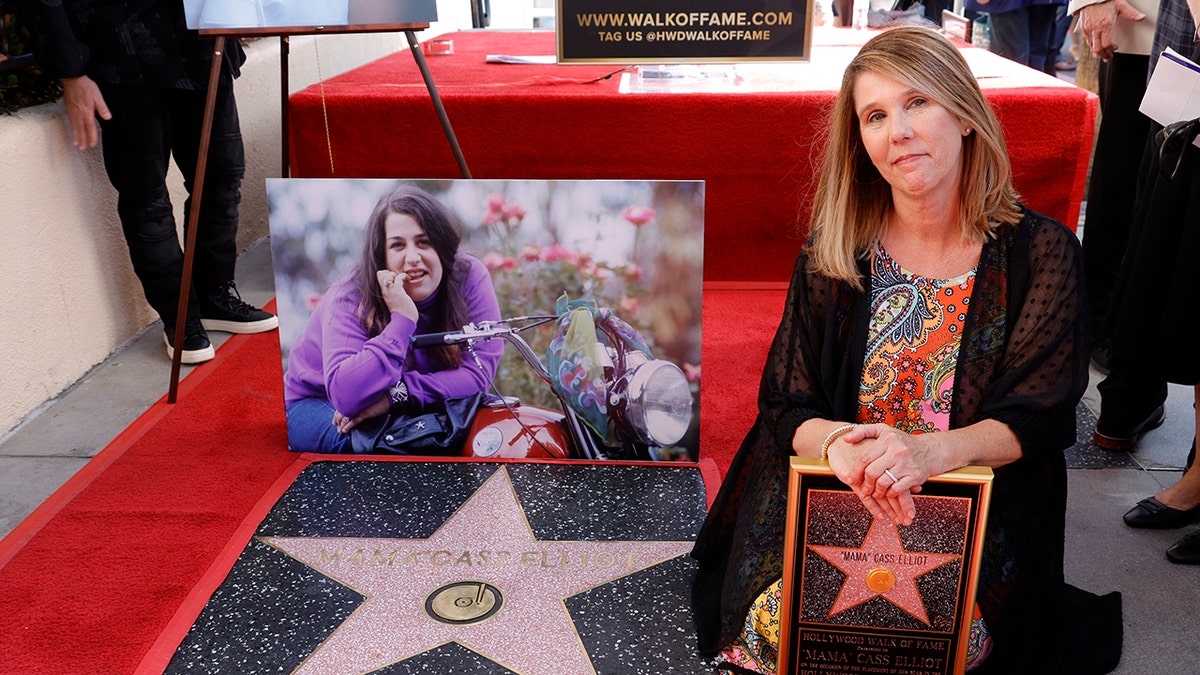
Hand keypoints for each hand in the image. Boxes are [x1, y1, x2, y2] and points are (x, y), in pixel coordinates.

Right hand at [59, 76, 110, 149]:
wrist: (72, 78)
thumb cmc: (85, 86)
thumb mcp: (97, 96)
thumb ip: (102, 108)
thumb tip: (107, 117)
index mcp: (87, 111)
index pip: (90, 127)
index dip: (91, 136)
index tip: (92, 144)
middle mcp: (79, 113)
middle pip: (81, 129)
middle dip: (82, 140)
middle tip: (83, 148)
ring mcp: (72, 111)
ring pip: (75, 126)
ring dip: (76, 136)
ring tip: (77, 144)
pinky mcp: (69, 108)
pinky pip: (71, 121)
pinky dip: (72, 128)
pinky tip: (73, 131)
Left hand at [332, 394, 390, 433]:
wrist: (390, 395)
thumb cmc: (380, 395)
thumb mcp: (367, 396)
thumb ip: (359, 400)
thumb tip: (355, 405)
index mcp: (354, 397)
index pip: (342, 406)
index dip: (337, 413)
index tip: (335, 418)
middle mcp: (355, 402)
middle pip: (341, 412)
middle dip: (337, 420)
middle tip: (335, 425)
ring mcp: (359, 408)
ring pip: (345, 418)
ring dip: (341, 425)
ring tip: (339, 431)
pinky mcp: (365, 413)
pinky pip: (353, 421)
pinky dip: (348, 426)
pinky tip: (344, 430)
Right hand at [376, 269, 418, 320]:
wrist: (404, 321)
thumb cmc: (402, 312)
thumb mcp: (395, 300)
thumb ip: (394, 293)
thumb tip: (399, 286)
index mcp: (384, 293)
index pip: (379, 277)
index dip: (387, 273)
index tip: (395, 278)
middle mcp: (385, 291)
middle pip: (379, 273)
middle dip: (389, 271)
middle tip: (398, 277)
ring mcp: (391, 291)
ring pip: (387, 274)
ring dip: (396, 273)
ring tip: (403, 279)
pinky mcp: (398, 292)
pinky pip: (398, 278)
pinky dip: (404, 276)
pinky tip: (408, 279)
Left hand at [826, 424, 942, 525]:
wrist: (930, 450)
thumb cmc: (902, 441)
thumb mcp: (883, 430)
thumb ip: (863, 431)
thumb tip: (846, 439)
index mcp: (888, 439)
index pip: (865, 458)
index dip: (856, 471)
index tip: (852, 478)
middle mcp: (897, 451)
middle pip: (872, 472)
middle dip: (866, 483)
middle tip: (864, 488)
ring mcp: (907, 464)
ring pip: (883, 482)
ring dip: (876, 491)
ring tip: (874, 492)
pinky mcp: (915, 476)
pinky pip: (896, 489)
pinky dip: (889, 493)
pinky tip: (887, 493)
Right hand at [1077, 0, 1144, 59]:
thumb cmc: (1104, 0)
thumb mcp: (1120, 5)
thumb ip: (1131, 13)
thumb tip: (1141, 17)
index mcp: (1105, 25)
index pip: (1107, 44)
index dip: (1111, 50)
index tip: (1115, 49)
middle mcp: (1095, 29)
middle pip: (1098, 49)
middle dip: (1103, 55)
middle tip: (1108, 57)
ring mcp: (1088, 29)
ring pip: (1091, 47)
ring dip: (1097, 52)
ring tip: (1103, 54)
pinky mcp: (1084, 29)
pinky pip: (1087, 42)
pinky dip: (1092, 46)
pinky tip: (1097, 46)